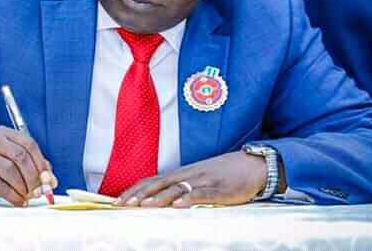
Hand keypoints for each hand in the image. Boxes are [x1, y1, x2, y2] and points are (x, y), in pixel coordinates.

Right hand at [0, 126, 57, 206]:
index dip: (41, 163)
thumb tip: (50, 181)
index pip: (29, 144)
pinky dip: (15, 196)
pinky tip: (19, 201)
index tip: (48, 179)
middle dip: (34, 176)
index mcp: (3, 133)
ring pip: (11, 171)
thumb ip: (34, 167)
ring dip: (24, 187)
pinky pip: (1, 186)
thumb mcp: (14, 162)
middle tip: (40, 190)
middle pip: (20, 156)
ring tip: (28, 196)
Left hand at [115, 151, 267, 207]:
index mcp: (182, 173)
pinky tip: (178, 205)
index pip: (152, 180)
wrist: (254, 165)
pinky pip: (202, 194)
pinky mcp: (220, 189)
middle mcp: (189, 175)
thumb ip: (181, 187)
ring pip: (177, 188)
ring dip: (158, 197)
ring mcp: (204, 181)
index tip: (117, 201)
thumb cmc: (225, 173)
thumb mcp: (199, 178)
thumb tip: (160, 198)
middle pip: (158, 183)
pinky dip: (189, 199)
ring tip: (143, 206)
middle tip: (121, 205)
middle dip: (138, 195)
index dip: (134, 190)